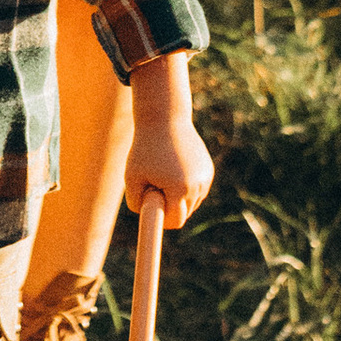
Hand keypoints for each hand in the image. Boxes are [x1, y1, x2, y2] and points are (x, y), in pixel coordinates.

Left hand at [124, 51, 214, 221]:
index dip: (162, 219)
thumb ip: (136, 203)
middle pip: (184, 213)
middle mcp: (197, 185)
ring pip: (191, 202)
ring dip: (178, 196)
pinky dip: (185, 186)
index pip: (176, 221)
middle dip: (169, 206)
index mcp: (179, 188)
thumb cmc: (144, 149)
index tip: (152, 208)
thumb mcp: (132, 177)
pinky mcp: (208, 170)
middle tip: (154, 184)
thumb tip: (151, 219)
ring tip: (164, 174)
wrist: (165, 119)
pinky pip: (196, 189)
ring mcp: (205, 177)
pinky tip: (175, 169)